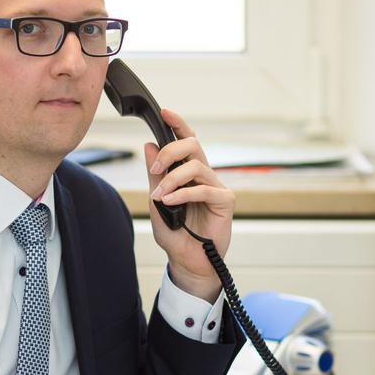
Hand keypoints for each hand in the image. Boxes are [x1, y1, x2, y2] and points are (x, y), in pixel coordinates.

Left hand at [144, 109, 234, 303]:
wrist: (188, 262)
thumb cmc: (175, 234)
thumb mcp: (158, 202)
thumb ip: (155, 176)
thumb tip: (149, 145)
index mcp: (189, 172)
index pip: (186, 141)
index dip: (178, 124)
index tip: (164, 112)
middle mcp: (204, 175)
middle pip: (192, 145)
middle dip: (170, 151)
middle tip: (155, 170)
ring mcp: (216, 187)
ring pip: (196, 166)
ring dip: (172, 180)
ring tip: (160, 197)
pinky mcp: (225, 201)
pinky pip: (204, 189)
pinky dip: (183, 194)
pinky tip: (170, 203)